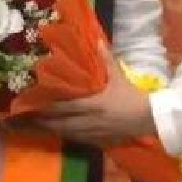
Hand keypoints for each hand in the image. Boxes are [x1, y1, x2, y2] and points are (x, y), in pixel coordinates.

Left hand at [36, 41, 157, 147]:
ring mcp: (95, 133)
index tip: (35, 106)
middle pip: (63, 124)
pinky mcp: (102, 141)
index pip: (66, 107)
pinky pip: (81, 140)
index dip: (49, 108)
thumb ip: (106, 59)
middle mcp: (91, 121)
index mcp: (94, 104)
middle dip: (46, 123)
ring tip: (42, 127)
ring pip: (70, 134)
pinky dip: (69, 137)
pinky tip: (63, 134)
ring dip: (55, 131)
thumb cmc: (133, 96)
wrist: (151, 118)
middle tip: (31, 120)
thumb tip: (98, 41)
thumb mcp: (118, 76)